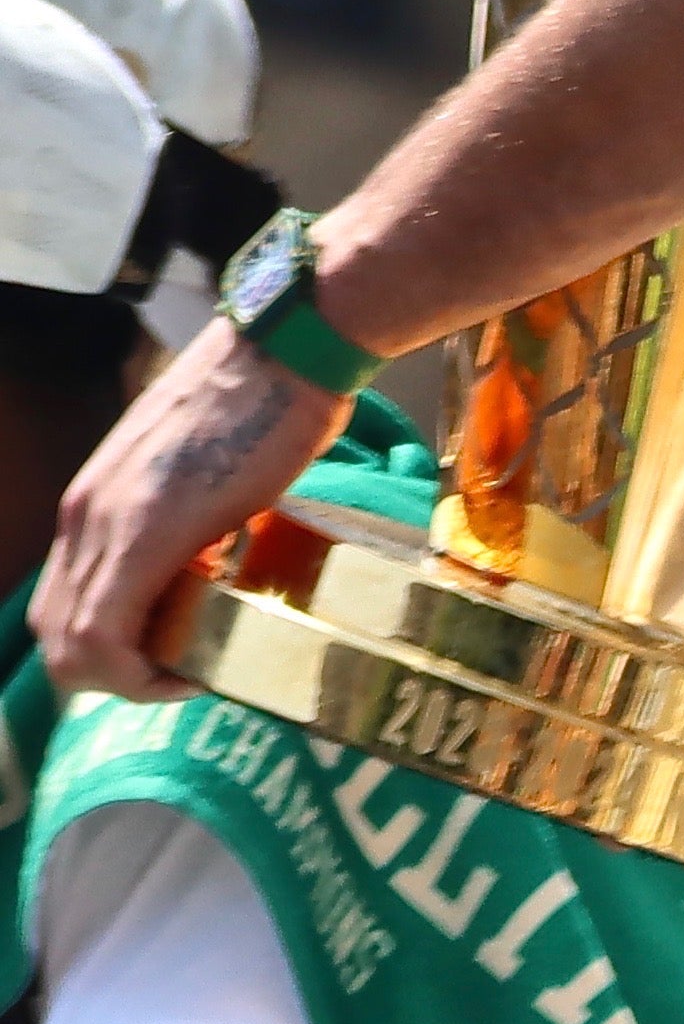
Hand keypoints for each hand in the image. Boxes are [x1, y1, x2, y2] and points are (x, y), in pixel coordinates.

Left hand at [33, 314, 347, 697]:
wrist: (289, 345)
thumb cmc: (263, 392)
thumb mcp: (200, 463)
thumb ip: (185, 511)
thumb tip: (213, 553)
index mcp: (95, 496)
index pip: (64, 603)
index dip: (108, 650)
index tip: (173, 653)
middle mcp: (84, 512)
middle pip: (56, 637)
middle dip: (113, 674)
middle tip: (178, 667)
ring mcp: (109, 521)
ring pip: (70, 646)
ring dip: (125, 679)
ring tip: (187, 669)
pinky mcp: (145, 531)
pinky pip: (104, 634)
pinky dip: (139, 673)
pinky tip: (194, 667)